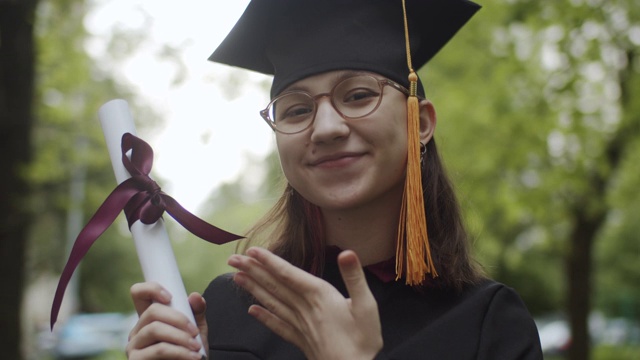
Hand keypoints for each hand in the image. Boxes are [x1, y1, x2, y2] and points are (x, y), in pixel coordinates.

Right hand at [126, 282, 207, 359]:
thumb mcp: (197, 331)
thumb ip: (197, 313)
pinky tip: (193, 357)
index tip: (170, 297)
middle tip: (195, 332)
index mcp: (149, 320)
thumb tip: (195, 296)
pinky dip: (180, 352)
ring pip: (155, 329)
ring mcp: (134, 347)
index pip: (138, 294)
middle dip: (178, 319)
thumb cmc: (191, 354)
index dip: (151, 289)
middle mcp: (137, 331)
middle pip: (152, 311)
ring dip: (180, 337)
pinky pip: (159, 350)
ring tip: (196, 347)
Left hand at [228, 247, 382, 359]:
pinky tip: (252, 311)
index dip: (270, 261)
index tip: (252, 250)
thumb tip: (347, 253)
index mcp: (320, 296)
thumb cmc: (363, 341)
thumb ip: (355, 278)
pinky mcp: (301, 340)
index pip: (288, 274)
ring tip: (236, 277)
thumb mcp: (367, 306)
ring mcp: (301, 326)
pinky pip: (278, 326)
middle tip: (233, 259)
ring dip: (254, 289)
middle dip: (253, 271)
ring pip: (272, 303)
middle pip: (275, 286)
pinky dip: (264, 317)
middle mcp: (305, 309)